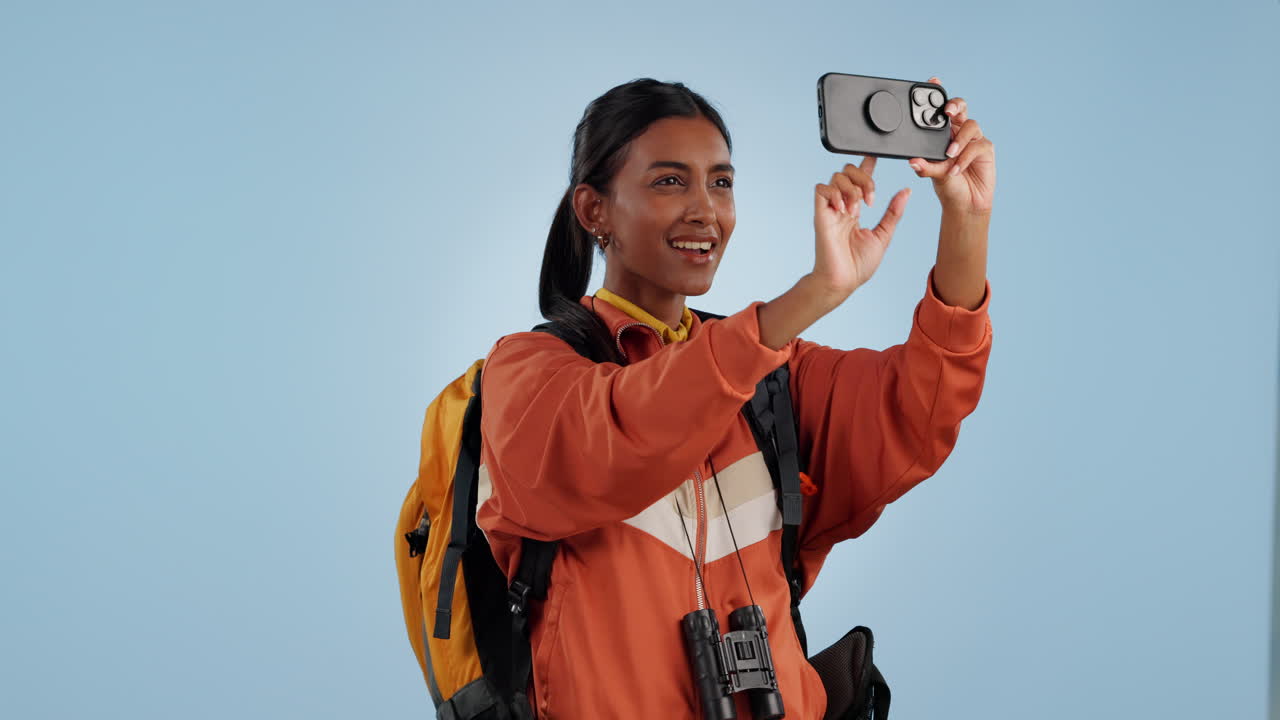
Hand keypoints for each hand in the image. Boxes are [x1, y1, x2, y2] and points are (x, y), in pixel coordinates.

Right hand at [811, 156, 911, 299]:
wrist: (843, 281)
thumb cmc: (858, 264)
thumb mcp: (883, 235)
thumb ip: (893, 212)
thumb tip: (906, 191)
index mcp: (855, 209)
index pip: (860, 178)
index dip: (867, 163)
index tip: (875, 153)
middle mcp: (842, 206)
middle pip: (847, 171)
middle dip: (864, 178)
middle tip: (871, 199)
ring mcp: (830, 210)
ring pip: (836, 176)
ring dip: (852, 188)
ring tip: (857, 209)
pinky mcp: (820, 215)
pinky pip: (821, 189)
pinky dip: (835, 193)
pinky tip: (844, 209)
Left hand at [908, 76, 995, 215]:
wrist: (964, 204)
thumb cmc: (947, 185)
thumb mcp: (932, 175)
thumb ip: (924, 166)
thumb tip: (912, 161)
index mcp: (943, 132)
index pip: (941, 109)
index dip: (939, 93)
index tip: (933, 80)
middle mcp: (959, 132)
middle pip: (961, 108)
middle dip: (955, 105)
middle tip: (947, 112)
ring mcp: (974, 139)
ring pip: (970, 126)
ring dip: (959, 140)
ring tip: (948, 155)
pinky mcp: (986, 150)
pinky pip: (977, 147)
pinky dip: (965, 158)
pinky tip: (956, 169)